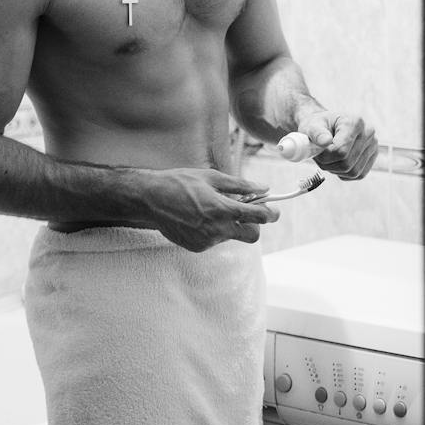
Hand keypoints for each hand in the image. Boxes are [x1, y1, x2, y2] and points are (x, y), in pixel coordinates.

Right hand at [143, 167, 280, 252]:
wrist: (150, 199)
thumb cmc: (179, 183)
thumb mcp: (211, 177)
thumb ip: (239, 185)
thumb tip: (263, 188)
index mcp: (222, 209)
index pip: (257, 216)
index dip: (271, 214)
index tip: (274, 211)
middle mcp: (216, 229)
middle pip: (251, 235)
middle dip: (254, 224)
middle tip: (246, 210)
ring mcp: (206, 241)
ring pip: (231, 236)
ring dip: (229, 224)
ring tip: (211, 208)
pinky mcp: (197, 247)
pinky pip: (215, 240)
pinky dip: (214, 230)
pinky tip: (199, 217)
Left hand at [297, 111, 377, 180]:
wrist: (329, 126)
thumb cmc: (321, 125)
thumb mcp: (313, 125)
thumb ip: (316, 133)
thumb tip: (325, 141)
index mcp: (355, 122)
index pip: (341, 150)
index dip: (325, 155)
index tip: (318, 149)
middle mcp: (368, 132)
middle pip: (346, 163)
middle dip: (329, 163)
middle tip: (320, 154)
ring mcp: (373, 145)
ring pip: (353, 171)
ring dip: (335, 169)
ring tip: (328, 157)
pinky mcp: (372, 157)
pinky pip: (358, 175)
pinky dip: (344, 173)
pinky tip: (337, 161)